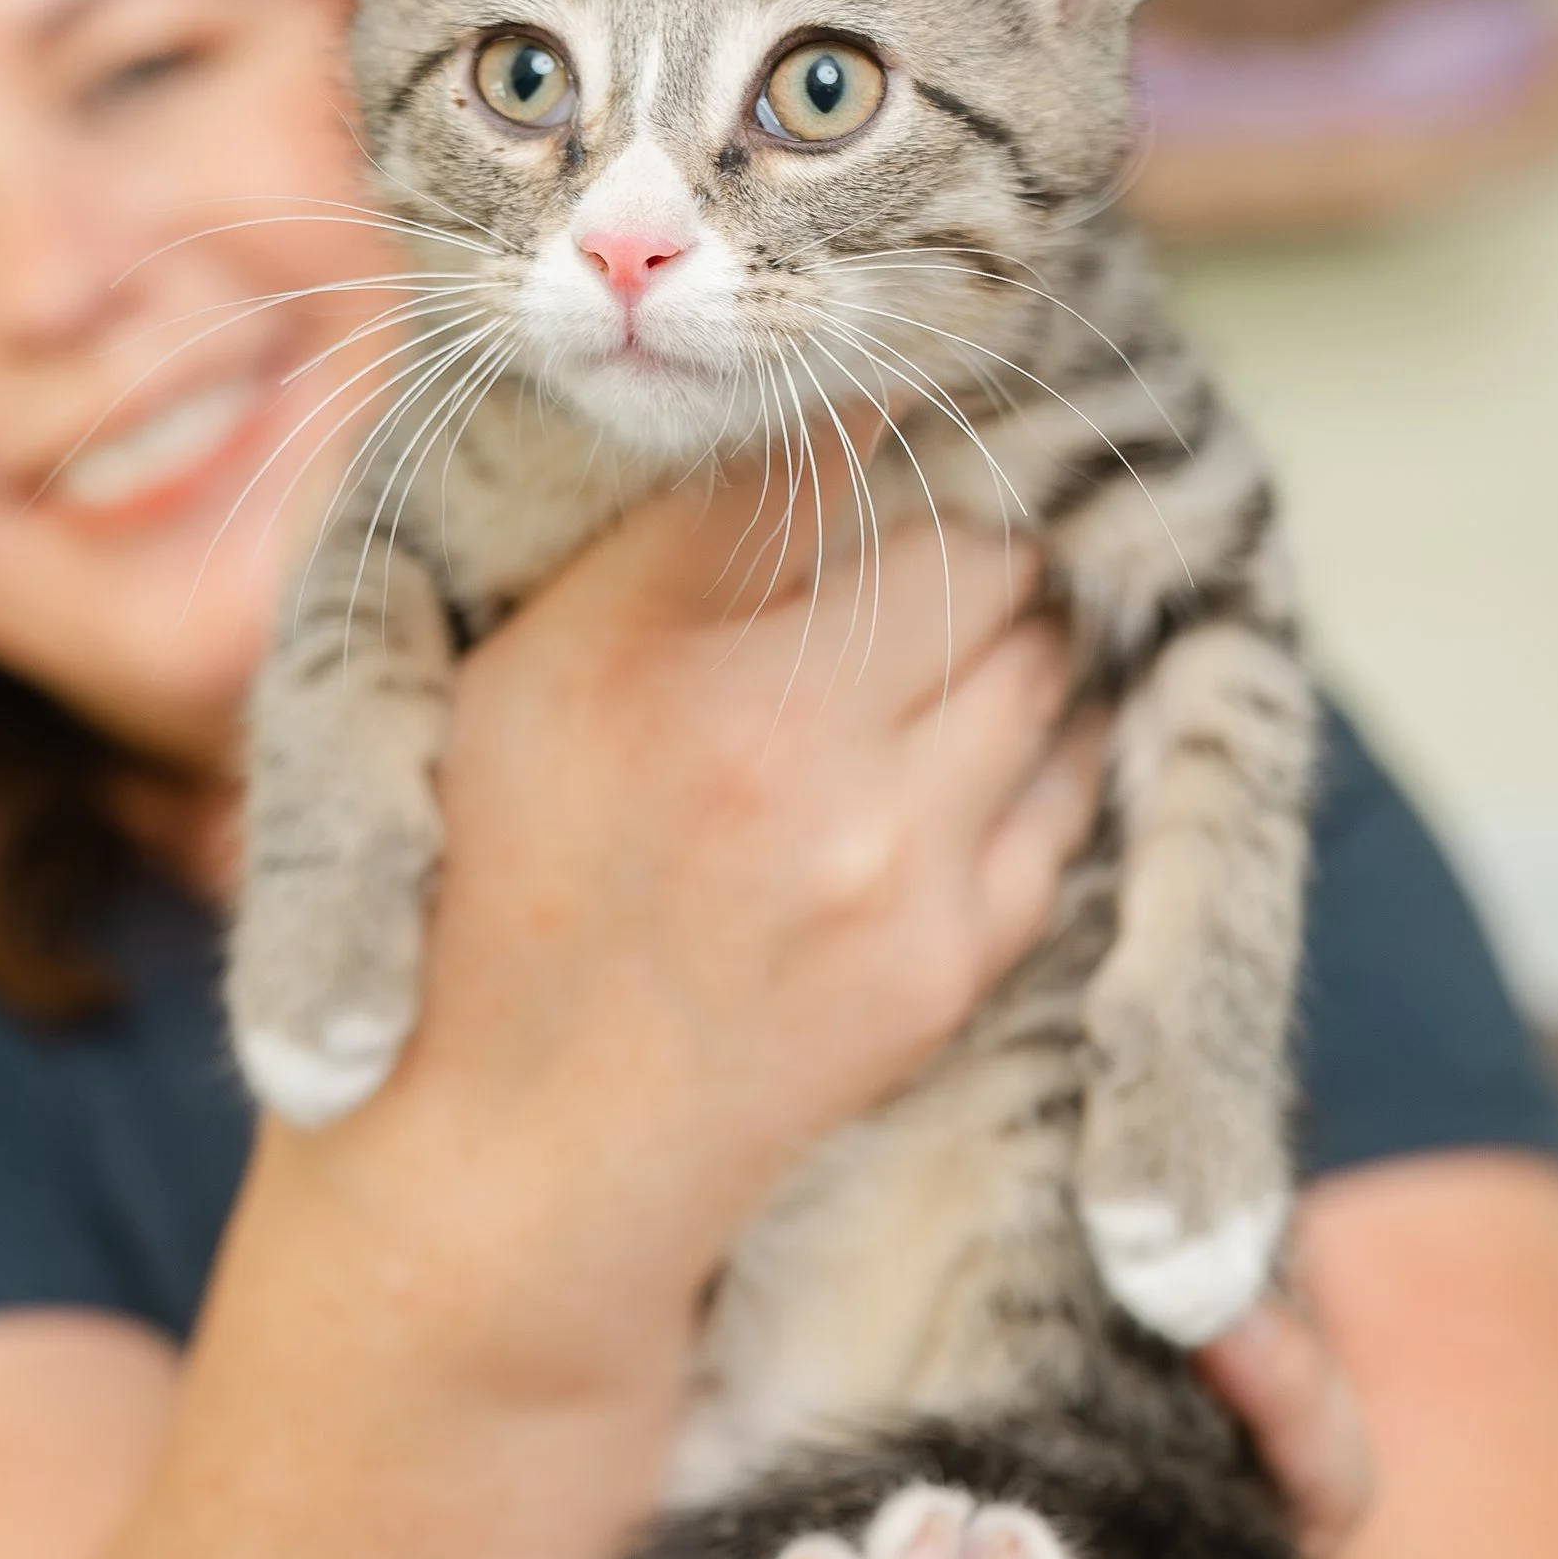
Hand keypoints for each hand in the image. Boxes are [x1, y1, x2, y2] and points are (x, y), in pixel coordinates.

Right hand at [362, 479, 1106, 1364]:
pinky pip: (1065, 791)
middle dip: (960, 533)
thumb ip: (665, 538)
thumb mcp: (520, 674)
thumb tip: (808, 407)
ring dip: (1012, 632)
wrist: (522, 1151)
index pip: (833, 462)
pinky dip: (1042, 745)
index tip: (880, 407)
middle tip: (916, 541)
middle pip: (980, 556)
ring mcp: (893, 871)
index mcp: (669, 669)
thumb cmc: (493, 884)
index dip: (871, 422)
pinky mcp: (951, 961)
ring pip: (1041, 664)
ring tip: (948, 637)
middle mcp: (798, 761)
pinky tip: (981, 741)